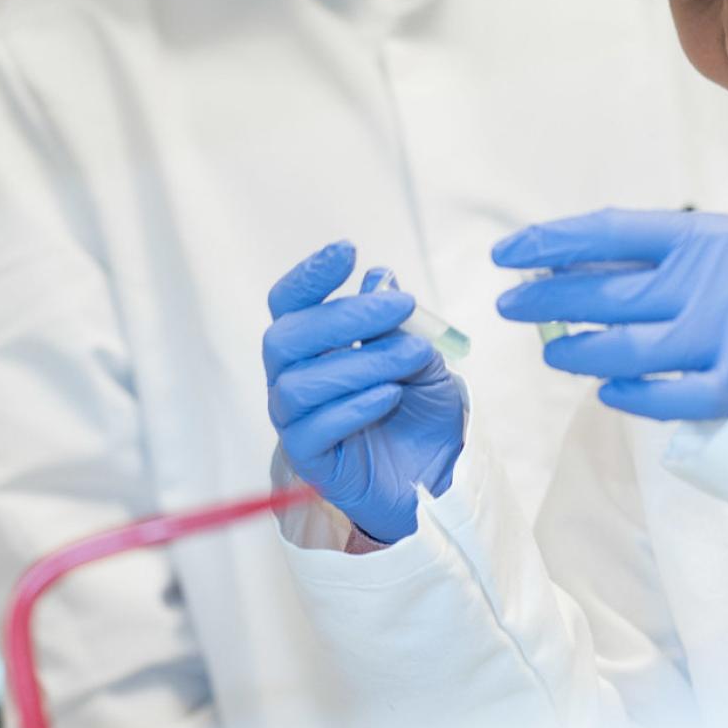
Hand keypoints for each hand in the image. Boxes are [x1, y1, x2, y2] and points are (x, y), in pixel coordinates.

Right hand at [263, 243, 464, 542]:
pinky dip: (354, 407)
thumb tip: (380, 278)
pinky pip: (314, 430)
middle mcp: (292, 380)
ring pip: (301, 384)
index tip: (348, 251)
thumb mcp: (422, 359)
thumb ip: (398, 323)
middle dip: (345, 316)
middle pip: (287, 338)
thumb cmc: (422, 413)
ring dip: (362, 362)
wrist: (439, 476)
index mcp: (312, 348)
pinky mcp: (309, 461)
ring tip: (412, 356)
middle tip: (402, 306)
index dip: (309, 275)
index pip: (290, 304)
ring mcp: (295, 422)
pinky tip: (391, 395)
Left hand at [493, 210, 727, 421]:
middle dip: (548, 299)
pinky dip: (630, 394)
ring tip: (554, 351)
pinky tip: (606, 388)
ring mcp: (726, 335)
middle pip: (608, 293)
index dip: (551, 241)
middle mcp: (712, 281)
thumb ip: (644, 258)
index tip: (505, 254)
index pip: (610, 232)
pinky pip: (667, 398)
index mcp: (701, 237)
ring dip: (579, 352)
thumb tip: (557, 268)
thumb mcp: (706, 250)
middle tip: (511, 305)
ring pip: (628, 350)